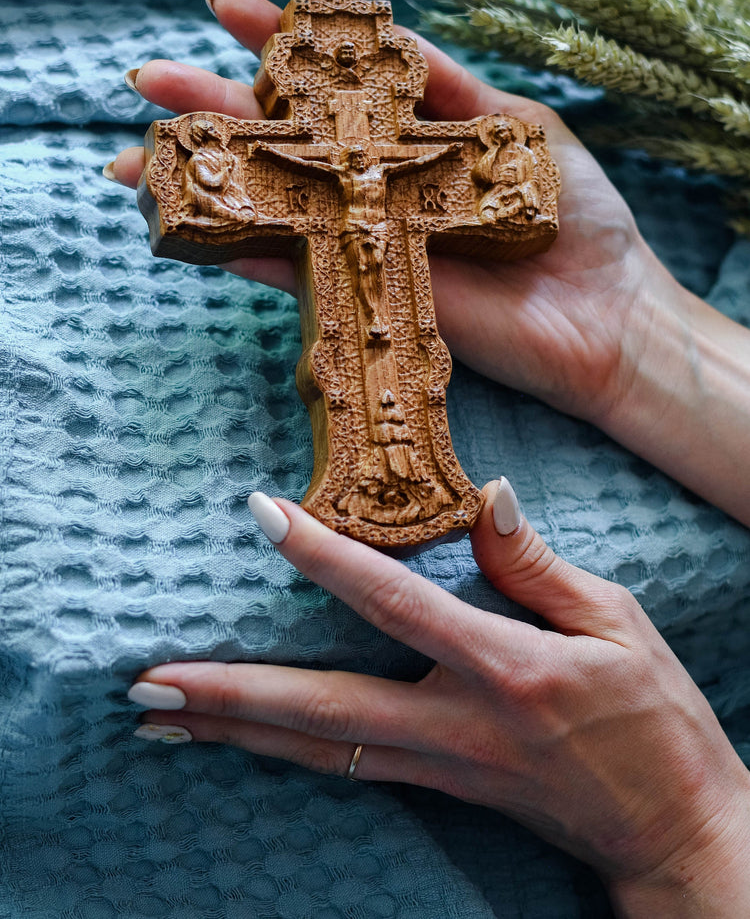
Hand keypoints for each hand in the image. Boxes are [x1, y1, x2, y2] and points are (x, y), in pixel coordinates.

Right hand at [107, 0, 749, 525]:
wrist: (607, 316)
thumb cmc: (577, 219)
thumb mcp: (517, 127)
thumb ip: (450, 88)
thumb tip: (391, 35)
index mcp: (411, 141)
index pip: (331, 84)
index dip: (278, 42)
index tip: (227, 5)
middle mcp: (377, 189)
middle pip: (281, 143)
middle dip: (213, 109)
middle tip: (149, 80)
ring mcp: (367, 242)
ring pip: (271, 204)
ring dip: (206, 179)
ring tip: (138, 156)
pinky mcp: (370, 295)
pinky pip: (296, 268)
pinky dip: (244, 246)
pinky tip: (195, 222)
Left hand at [129, 483, 749, 916]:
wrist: (670, 824)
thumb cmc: (652, 717)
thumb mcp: (617, 621)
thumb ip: (537, 562)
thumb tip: (485, 493)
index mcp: (505, 667)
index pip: (394, 602)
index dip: (326, 557)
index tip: (263, 515)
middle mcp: (456, 723)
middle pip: (322, 708)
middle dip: (230, 693)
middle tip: (148, 681)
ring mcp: (440, 765)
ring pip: (316, 750)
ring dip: (233, 730)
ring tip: (158, 714)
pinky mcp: (438, 785)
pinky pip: (341, 768)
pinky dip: (277, 751)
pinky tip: (233, 740)